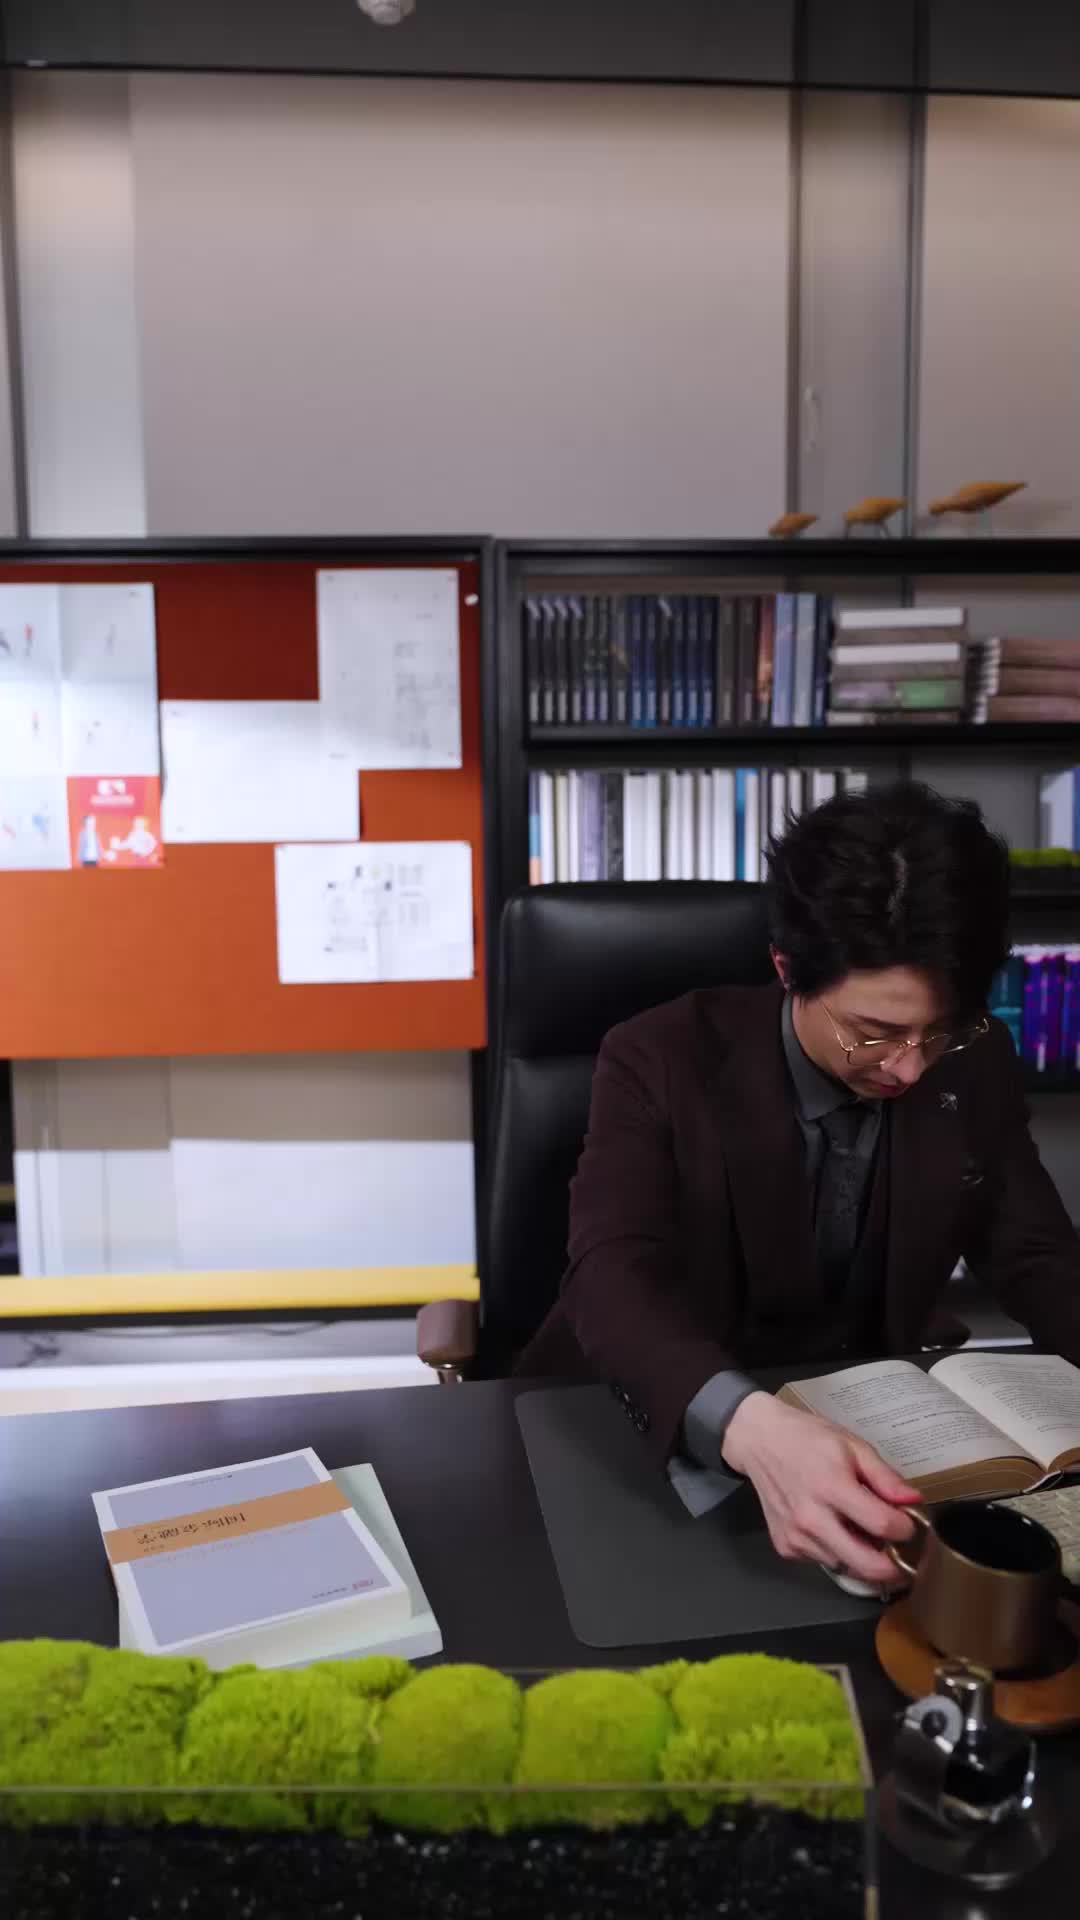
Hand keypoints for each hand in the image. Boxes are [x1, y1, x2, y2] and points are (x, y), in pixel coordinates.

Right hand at [721, 1391, 918, 1585]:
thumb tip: (914, 1502)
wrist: (758, 1441)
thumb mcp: (852, 1445)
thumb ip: (884, 1477)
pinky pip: (825, 1562)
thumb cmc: (808, 1439)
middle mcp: (811, 1519)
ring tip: (864, 1532)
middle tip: (904, 1556)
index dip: (906, 1529)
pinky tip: (834, 1528)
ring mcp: (796, 1537)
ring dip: (864, 1557)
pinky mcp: (785, 1547)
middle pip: (867, 1565)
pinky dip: (838, 1552)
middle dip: (895, 1566)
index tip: (911, 1524)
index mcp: (831, 1487)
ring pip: (847, 1567)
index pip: (882, 1525)